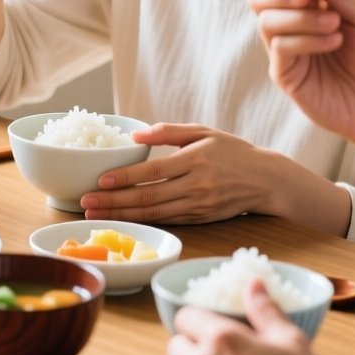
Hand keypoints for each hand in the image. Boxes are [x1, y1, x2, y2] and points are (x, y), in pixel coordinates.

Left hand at [79, 124, 287, 223]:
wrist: (268, 180)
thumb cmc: (233, 152)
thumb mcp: (203, 132)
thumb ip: (169, 132)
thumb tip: (136, 135)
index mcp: (195, 160)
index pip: (153, 171)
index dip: (126, 177)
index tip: (100, 180)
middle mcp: (196, 185)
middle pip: (149, 197)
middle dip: (114, 202)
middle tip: (86, 203)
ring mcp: (199, 205)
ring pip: (155, 214)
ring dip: (124, 216)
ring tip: (97, 216)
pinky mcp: (201, 219)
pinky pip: (168, 222)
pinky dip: (144, 223)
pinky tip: (124, 221)